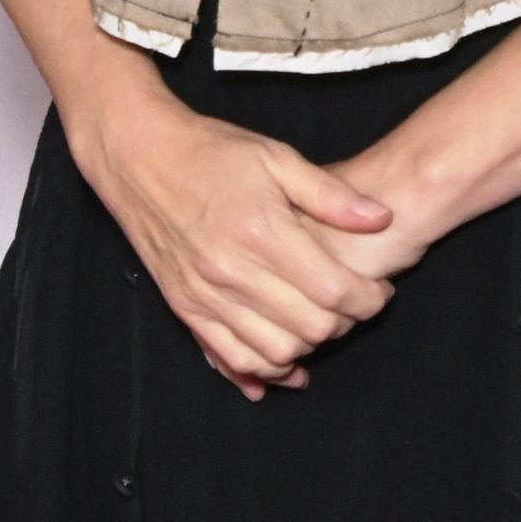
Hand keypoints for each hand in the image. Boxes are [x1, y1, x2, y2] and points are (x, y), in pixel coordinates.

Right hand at [73, 61, 399, 396]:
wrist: (139, 155)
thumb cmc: (212, 152)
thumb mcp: (277, 158)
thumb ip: (331, 196)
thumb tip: (382, 218)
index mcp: (262, 231)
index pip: (334, 290)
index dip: (369, 299)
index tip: (379, 291)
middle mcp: (232, 270)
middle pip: (310, 327)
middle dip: (346, 324)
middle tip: (354, 306)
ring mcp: (205, 294)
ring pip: (274, 352)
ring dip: (308, 348)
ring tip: (321, 325)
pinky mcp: (185, 306)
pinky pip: (230, 357)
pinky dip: (263, 369)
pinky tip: (285, 362)